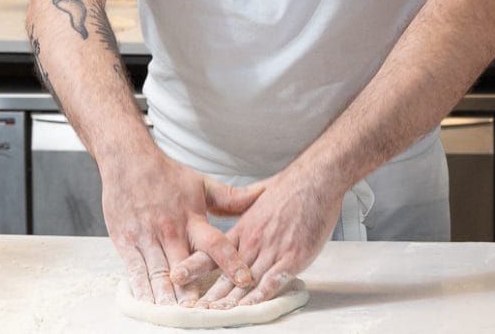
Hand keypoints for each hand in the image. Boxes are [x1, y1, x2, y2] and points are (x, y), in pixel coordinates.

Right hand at [102, 150, 263, 305]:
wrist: (128, 160)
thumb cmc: (168, 175)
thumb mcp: (203, 185)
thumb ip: (232, 197)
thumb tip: (264, 193)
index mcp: (193, 219)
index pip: (216, 243)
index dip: (232, 262)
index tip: (245, 279)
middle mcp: (171, 230)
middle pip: (185, 268)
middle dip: (193, 293)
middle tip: (204, 312)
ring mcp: (146, 237)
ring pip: (159, 274)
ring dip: (168, 297)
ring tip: (177, 316)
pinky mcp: (125, 242)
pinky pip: (134, 271)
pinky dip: (141, 290)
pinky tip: (148, 305)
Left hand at [175, 165, 344, 308]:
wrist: (316, 178)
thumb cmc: (292, 186)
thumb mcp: (259, 197)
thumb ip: (245, 209)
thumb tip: (237, 205)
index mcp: (243, 229)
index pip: (212, 253)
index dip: (194, 268)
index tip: (178, 279)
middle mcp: (253, 242)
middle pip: (226, 275)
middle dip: (210, 296)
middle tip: (193, 310)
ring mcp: (272, 249)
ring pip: (247, 282)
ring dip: (231, 302)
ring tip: (215, 316)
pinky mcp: (293, 256)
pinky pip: (274, 280)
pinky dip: (261, 295)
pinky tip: (250, 306)